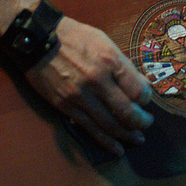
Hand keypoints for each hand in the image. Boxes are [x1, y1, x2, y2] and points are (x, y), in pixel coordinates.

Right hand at [25, 16, 152, 156]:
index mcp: (109, 60)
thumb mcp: (104, 41)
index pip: (138, 91)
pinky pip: (90, 129)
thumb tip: (143, 85)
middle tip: (146, 123)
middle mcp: (97, 80)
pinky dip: (106, 142)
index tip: (146, 100)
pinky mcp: (66, 107)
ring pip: (110, 125)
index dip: (147, 100)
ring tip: (137, 139)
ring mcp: (80, 96)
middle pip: (127, 112)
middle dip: (142, 122)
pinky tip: (117, 149)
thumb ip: (124, 65)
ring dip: (128, 135)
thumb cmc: (75, 37)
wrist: (38, 38)